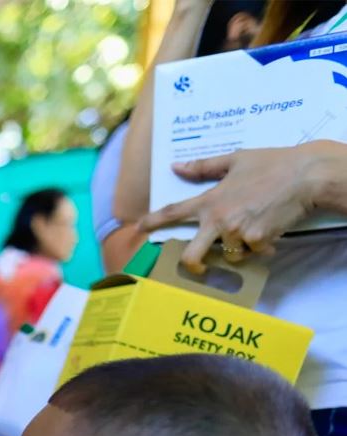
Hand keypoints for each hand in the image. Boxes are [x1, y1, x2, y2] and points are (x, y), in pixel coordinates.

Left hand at [138, 145, 322, 271]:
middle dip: (191, 265)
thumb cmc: (272, 164)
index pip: (173, 212)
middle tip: (197, 266)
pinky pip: (254, 252)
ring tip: (253, 229)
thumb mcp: (235, 159)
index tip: (139, 228)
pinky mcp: (257, 242)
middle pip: (192, 254)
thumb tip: (176, 166)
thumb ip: (204, 167)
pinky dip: (262, 246)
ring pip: (229, 255)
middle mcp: (219, 220)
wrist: (306, 176)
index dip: (153, 221)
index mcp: (210, 201)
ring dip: (238, 249)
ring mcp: (237, 233)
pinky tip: (271, 230)